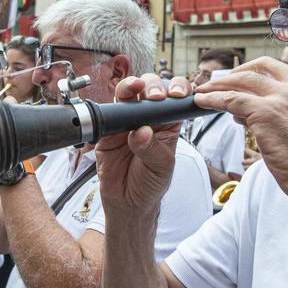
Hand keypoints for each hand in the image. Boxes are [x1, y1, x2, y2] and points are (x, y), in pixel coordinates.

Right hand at [95, 73, 189, 213]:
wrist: (127, 202)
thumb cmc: (150, 183)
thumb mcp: (161, 167)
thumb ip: (152, 149)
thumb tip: (141, 131)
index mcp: (168, 122)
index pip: (176, 98)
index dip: (178, 89)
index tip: (179, 95)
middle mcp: (148, 117)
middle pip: (151, 88)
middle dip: (154, 86)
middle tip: (156, 98)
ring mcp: (127, 120)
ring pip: (128, 92)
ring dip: (131, 86)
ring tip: (134, 89)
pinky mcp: (108, 128)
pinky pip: (108, 112)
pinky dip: (113, 107)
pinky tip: (117, 114)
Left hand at [194, 57, 287, 214]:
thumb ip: (285, 114)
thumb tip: (248, 113)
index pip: (277, 68)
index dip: (253, 71)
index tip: (238, 78)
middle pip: (257, 69)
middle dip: (232, 74)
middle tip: (215, 83)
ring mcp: (283, 98)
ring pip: (241, 81)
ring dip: (218, 86)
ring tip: (203, 93)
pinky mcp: (266, 113)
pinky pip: (231, 100)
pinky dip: (213, 99)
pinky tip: (201, 102)